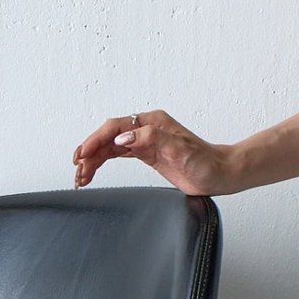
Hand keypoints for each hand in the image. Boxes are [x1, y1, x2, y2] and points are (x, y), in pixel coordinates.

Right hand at [71, 108, 238, 194]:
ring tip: (80, 176)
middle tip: (77, 170)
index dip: (96, 140)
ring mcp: (145, 142)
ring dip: (94, 160)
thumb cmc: (205, 161)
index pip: (115, 127)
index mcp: (151, 122)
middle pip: (109, 137)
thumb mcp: (179, 149)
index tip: (83, 155)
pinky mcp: (147, 155)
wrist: (220, 173)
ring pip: (111, 148)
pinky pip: (118, 156)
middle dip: (90, 152)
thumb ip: (150, 140)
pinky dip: (104, 163)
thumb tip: (122, 139)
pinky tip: (93, 172)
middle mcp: (145, 129)